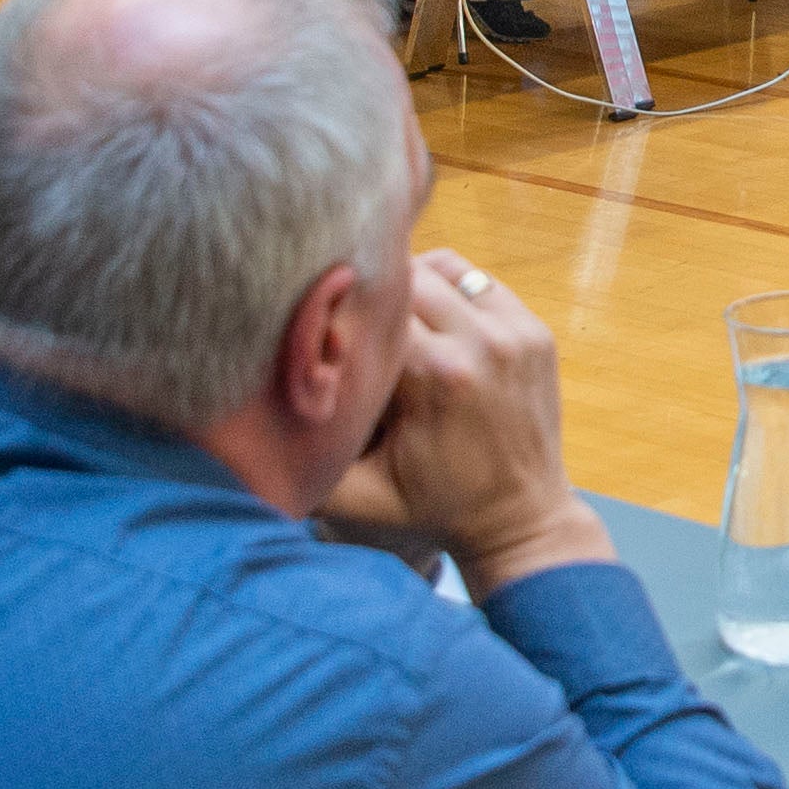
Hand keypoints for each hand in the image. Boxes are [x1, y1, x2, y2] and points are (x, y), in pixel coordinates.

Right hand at [323, 253, 610, 594]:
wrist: (521, 521)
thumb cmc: (434, 512)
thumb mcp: (358, 501)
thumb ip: (307, 457)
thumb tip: (252, 420)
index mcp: (436, 377)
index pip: (371, 310)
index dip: (338, 311)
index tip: (318, 322)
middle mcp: (480, 343)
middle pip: (406, 276)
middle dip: (371, 291)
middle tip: (346, 308)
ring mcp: (515, 332)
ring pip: (444, 268)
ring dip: (410, 281)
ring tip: (384, 309)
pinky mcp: (535, 332)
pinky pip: (480, 282)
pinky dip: (450, 289)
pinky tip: (428, 315)